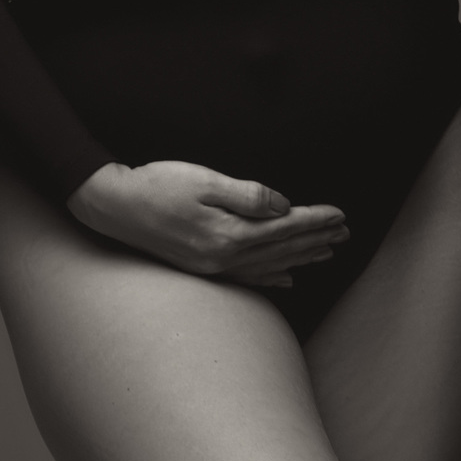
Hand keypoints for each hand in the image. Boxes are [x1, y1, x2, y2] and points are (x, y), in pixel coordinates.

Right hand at [68, 160, 348, 286]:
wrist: (115, 207)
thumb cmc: (159, 185)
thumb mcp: (205, 181)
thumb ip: (248, 195)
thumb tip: (284, 207)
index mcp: (230, 234)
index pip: (285, 228)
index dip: (315, 221)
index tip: (341, 215)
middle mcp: (226, 257)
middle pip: (282, 249)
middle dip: (316, 239)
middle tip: (345, 233)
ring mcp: (214, 267)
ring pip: (270, 265)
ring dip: (301, 257)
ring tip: (327, 252)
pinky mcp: (203, 267)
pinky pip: (248, 276)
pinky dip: (273, 276)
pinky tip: (287, 278)